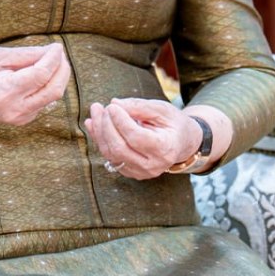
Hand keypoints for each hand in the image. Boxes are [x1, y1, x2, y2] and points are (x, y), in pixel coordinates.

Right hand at [0, 42, 69, 145]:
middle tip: (58, 52)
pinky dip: (48, 84)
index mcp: (4, 91)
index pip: (40, 75)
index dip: (53, 59)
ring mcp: (21, 118)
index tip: (57, 46)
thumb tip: (52, 51)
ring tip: (50, 59)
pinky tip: (39, 74)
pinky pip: (45, 100)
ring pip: (53, 96)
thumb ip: (25, 55)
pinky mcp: (25, 120)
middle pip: (54, 89)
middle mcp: (15, 109)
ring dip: (58, 76)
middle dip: (62, 68)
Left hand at [84, 98, 201, 179]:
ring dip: (99, 131)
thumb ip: (139, 106)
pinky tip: (94, 123)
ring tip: (96, 110)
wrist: (180, 143)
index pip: (136, 137)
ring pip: (111, 154)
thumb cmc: (172, 123)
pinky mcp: (130, 172)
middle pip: (120, 148)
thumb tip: (114, 103)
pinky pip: (109, 157)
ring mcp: (140, 172)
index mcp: (165, 149)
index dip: (121, 121)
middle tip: (101, 107)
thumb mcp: (162, 109)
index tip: (112, 106)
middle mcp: (153, 165)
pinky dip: (99, 139)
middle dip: (106, 125)